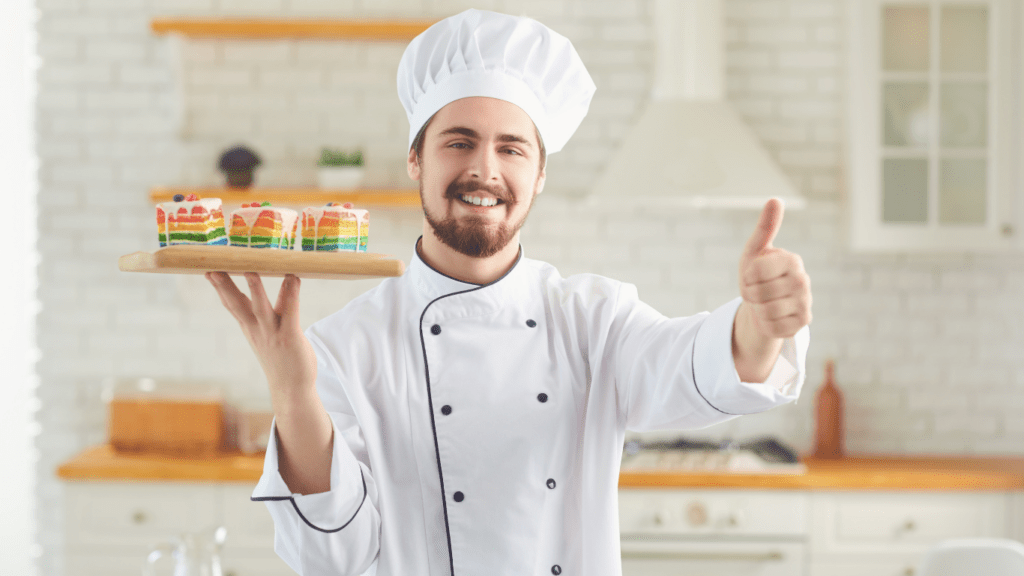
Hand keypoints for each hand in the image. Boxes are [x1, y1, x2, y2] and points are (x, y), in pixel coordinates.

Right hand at [206, 272, 316, 402]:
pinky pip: (290, 311)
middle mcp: (257, 330)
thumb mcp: (269, 333)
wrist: (291, 390)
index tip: (209, 270)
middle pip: (238, 304)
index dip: (221, 288)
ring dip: (255, 289)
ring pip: (261, 307)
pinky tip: (294, 278)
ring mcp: (272, 334)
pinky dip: (291, 294)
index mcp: (250, 328)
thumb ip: (270, 310)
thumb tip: (276, 286)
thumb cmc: (282, 358)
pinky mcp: (290, 337)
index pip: (232, 305)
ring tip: (250, 270)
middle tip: (213, 267)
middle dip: (225, 286)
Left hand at [737, 198, 811, 338]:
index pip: (757, 271)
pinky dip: (766, 324)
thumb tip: (775, 200)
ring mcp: (806, 302)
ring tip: (762, 303)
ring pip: (767, 311)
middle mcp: (803, 280)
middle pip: (760, 293)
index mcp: (792, 260)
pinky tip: (771, 316)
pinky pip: (774, 328)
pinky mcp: (803, 322)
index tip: (750, 275)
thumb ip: (765, 227)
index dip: (746, 276)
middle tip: (755, 291)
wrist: (761, 304)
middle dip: (750, 294)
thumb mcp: (754, 251)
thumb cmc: (756, 275)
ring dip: (757, 310)